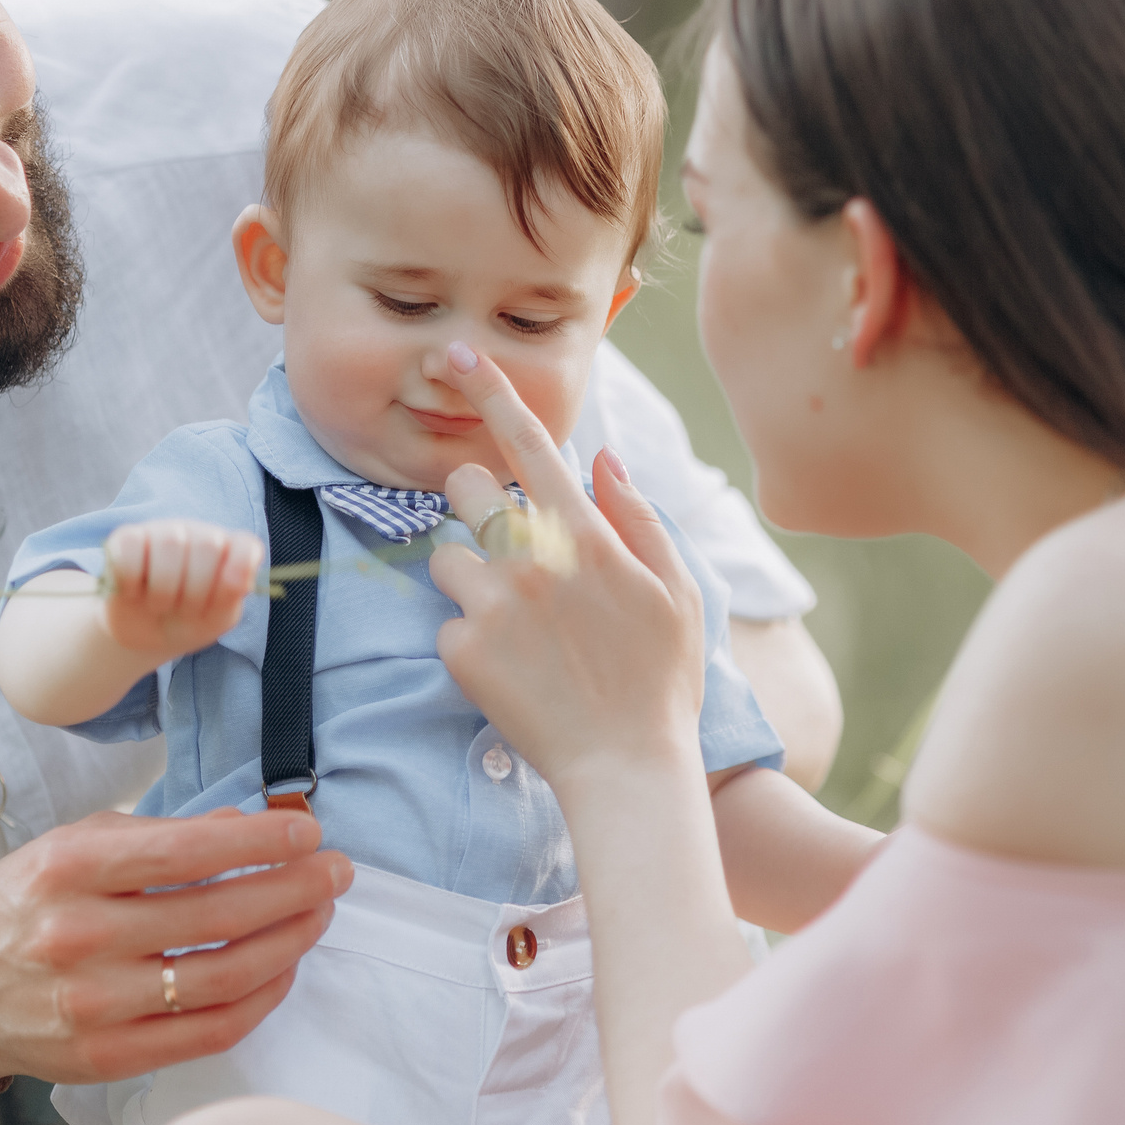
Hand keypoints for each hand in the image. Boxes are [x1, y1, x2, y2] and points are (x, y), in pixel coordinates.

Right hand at [0, 807, 351, 1088]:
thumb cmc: (24, 905)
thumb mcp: (75, 845)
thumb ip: (160, 835)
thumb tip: (246, 826)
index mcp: (69, 868)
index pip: (186, 852)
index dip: (259, 843)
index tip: (306, 833)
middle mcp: (80, 936)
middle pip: (218, 916)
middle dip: (294, 889)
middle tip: (335, 872)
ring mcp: (95, 1004)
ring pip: (224, 977)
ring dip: (289, 943)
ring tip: (319, 915)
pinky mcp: (109, 1057)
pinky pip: (210, 1032)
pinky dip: (261, 999)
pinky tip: (283, 969)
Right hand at [100, 520, 263, 661]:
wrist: (142, 637)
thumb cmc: (186, 622)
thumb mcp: (215, 620)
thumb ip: (230, 598)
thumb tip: (239, 580)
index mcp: (230, 552)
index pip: (246, 547)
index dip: (236, 575)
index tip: (221, 601)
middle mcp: (199, 534)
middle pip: (207, 545)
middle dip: (195, 592)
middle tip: (184, 611)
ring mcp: (163, 531)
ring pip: (170, 543)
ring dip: (163, 590)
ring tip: (158, 605)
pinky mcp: (127, 537)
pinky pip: (130, 546)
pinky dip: (130, 580)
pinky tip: (133, 592)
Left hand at [427, 341, 710, 794]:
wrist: (626, 769)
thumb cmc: (661, 681)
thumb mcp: (677, 590)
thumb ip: (639, 517)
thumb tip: (606, 459)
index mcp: (586, 537)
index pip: (530, 445)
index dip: (492, 393)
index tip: (459, 354)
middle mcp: (532, 560)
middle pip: (465, 491)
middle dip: (477, 508)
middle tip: (510, 551)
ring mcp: (493, 605)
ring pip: (448, 557)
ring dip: (473, 579)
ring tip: (519, 626)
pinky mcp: (461, 650)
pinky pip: (448, 621)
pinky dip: (472, 640)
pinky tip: (513, 670)